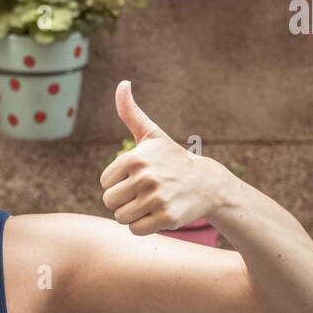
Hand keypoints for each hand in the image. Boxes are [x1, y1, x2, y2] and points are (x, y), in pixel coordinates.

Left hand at [99, 81, 232, 235]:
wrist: (207, 184)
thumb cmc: (172, 160)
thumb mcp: (152, 135)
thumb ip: (131, 112)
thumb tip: (122, 83)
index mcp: (135, 158)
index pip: (104, 183)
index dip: (118, 183)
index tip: (137, 178)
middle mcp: (145, 177)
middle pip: (109, 201)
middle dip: (123, 201)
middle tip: (143, 194)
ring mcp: (156, 198)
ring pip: (120, 218)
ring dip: (132, 215)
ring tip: (150, 203)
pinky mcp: (167, 218)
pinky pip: (135, 230)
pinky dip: (143, 226)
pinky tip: (157, 214)